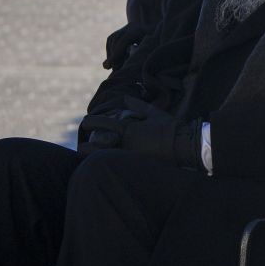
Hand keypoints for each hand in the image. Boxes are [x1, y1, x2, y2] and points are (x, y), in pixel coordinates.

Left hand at [79, 96, 198, 168]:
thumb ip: (138, 105)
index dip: (90, 122)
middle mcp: (124, 144)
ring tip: (87, 157)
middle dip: (85, 146)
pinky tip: (102, 165)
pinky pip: (113, 165)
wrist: (183, 146)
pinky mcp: (133, 167)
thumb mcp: (154, 113)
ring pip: (101, 159)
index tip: (85, 122)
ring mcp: (127, 157)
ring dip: (92, 158)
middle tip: (81, 145)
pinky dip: (106, 164)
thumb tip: (125, 98)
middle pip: (95, 147)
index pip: (102, 123)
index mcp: (128, 129)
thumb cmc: (169, 128)